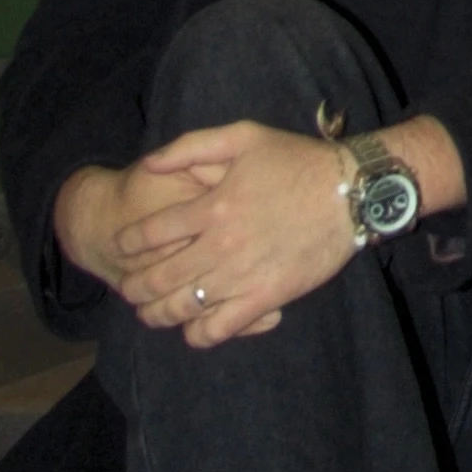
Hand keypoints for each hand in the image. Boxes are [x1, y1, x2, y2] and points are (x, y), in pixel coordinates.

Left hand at [58, 116, 461, 347]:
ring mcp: (243, 275)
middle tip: (127, 288)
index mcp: (211, 207)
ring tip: (150, 313)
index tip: (120, 248)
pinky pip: (221, 328)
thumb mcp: (242, 137)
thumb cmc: (297, 161)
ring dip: (157, 314)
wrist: (351, 192)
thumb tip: (148, 164)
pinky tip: (193, 329)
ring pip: (183, 307)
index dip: (127, 244)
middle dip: (133, 286)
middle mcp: (220, 245)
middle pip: (158, 277)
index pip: (149, 233)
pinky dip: (199, 334)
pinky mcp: (267, 297)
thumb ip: (190, 148)